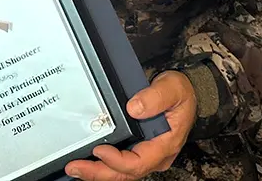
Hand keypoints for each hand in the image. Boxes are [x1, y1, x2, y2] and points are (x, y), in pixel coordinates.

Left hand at [65, 71, 196, 180]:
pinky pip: (120, 164)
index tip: (99, 149)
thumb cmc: (181, 93)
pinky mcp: (138, 149)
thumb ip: (155, 97)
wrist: (185, 92)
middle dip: (99, 173)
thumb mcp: (172, 88)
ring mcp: (146, 154)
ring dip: (98, 171)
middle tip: (75, 167)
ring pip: (121, 172)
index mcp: (165, 145)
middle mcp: (155, 155)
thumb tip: (134, 108)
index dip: (116, 161)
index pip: (138, 163)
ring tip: (76, 167)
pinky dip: (103, 164)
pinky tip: (88, 161)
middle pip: (125, 173)